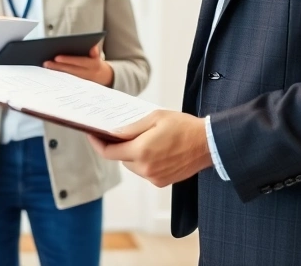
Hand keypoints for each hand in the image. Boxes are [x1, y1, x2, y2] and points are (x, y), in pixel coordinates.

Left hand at [44, 44, 113, 86]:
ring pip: (67, 77)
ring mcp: (82, 81)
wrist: (103, 77)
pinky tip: (50, 72)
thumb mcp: (97, 57)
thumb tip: (93, 47)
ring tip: (46, 65)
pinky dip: (58, 77)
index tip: (57, 57)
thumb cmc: (95, 63)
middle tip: (46, 62)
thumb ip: (94, 52)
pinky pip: (66, 81)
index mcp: (93, 65)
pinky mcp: (77, 86)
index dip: (68, 60)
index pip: (80, 62)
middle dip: (58, 66)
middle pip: (71, 70)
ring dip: (56, 72)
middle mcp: (88, 74)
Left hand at [88, 110, 212, 187]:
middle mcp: (145, 168)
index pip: (109, 152)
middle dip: (120, 146)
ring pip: (133, 166)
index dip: (98, 143)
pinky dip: (145, 161)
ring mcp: (154, 177)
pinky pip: (145, 171)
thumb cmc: (184, 127)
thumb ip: (131, 127)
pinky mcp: (162, 182)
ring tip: (148, 139)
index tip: (92, 135)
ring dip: (133, 154)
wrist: (209, 143)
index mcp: (141, 151)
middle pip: (121, 159)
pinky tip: (157, 150)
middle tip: (125, 132)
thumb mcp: (155, 118)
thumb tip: (112, 133)